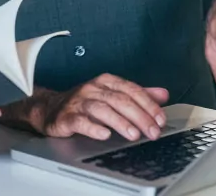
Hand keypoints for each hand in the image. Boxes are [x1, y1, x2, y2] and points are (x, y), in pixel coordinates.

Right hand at [26, 74, 168, 141]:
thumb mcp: (113, 95)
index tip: (161, 120)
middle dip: (140, 117)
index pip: (132, 90)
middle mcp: (93, 88)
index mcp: (107, 81)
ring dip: (120, 122)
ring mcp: (79, 102)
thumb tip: (163, 94)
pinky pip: (81, 121)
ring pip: (102, 109)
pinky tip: (104, 135)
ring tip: (134, 134)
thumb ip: (138, 94)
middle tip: (153, 132)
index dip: (149, 105)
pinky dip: (93, 128)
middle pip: (120, 100)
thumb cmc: (86, 102)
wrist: (51, 108)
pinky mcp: (67, 117)